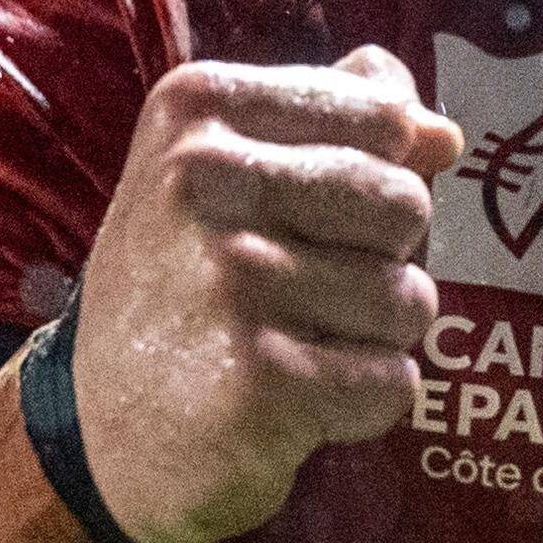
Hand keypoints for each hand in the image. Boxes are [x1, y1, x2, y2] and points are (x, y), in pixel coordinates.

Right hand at [69, 45, 466, 542]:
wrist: (99, 434)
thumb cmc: (185, 288)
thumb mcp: (226, 174)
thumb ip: (335, 122)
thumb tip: (443, 134)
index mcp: (199, 107)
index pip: (386, 115)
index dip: (379, 178)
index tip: (304, 217)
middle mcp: (205, 178)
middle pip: (406, 205)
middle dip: (381, 262)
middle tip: (296, 294)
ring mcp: (233, 277)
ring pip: (410, 298)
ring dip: (371, 339)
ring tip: (291, 345)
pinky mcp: (262, 375)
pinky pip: (393, 381)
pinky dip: (361, 406)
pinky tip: (292, 402)